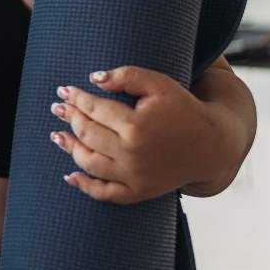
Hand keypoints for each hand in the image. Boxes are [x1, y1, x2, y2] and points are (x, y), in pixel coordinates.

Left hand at [48, 65, 217, 204]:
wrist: (212, 145)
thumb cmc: (184, 109)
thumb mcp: (160, 84)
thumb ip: (126, 76)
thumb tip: (93, 79)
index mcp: (136, 125)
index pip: (94, 108)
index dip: (76, 98)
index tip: (64, 90)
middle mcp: (132, 153)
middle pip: (87, 133)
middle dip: (69, 118)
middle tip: (58, 108)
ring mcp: (134, 175)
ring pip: (89, 162)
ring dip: (69, 147)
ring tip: (57, 135)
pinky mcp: (139, 191)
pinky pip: (104, 193)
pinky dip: (84, 186)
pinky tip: (70, 176)